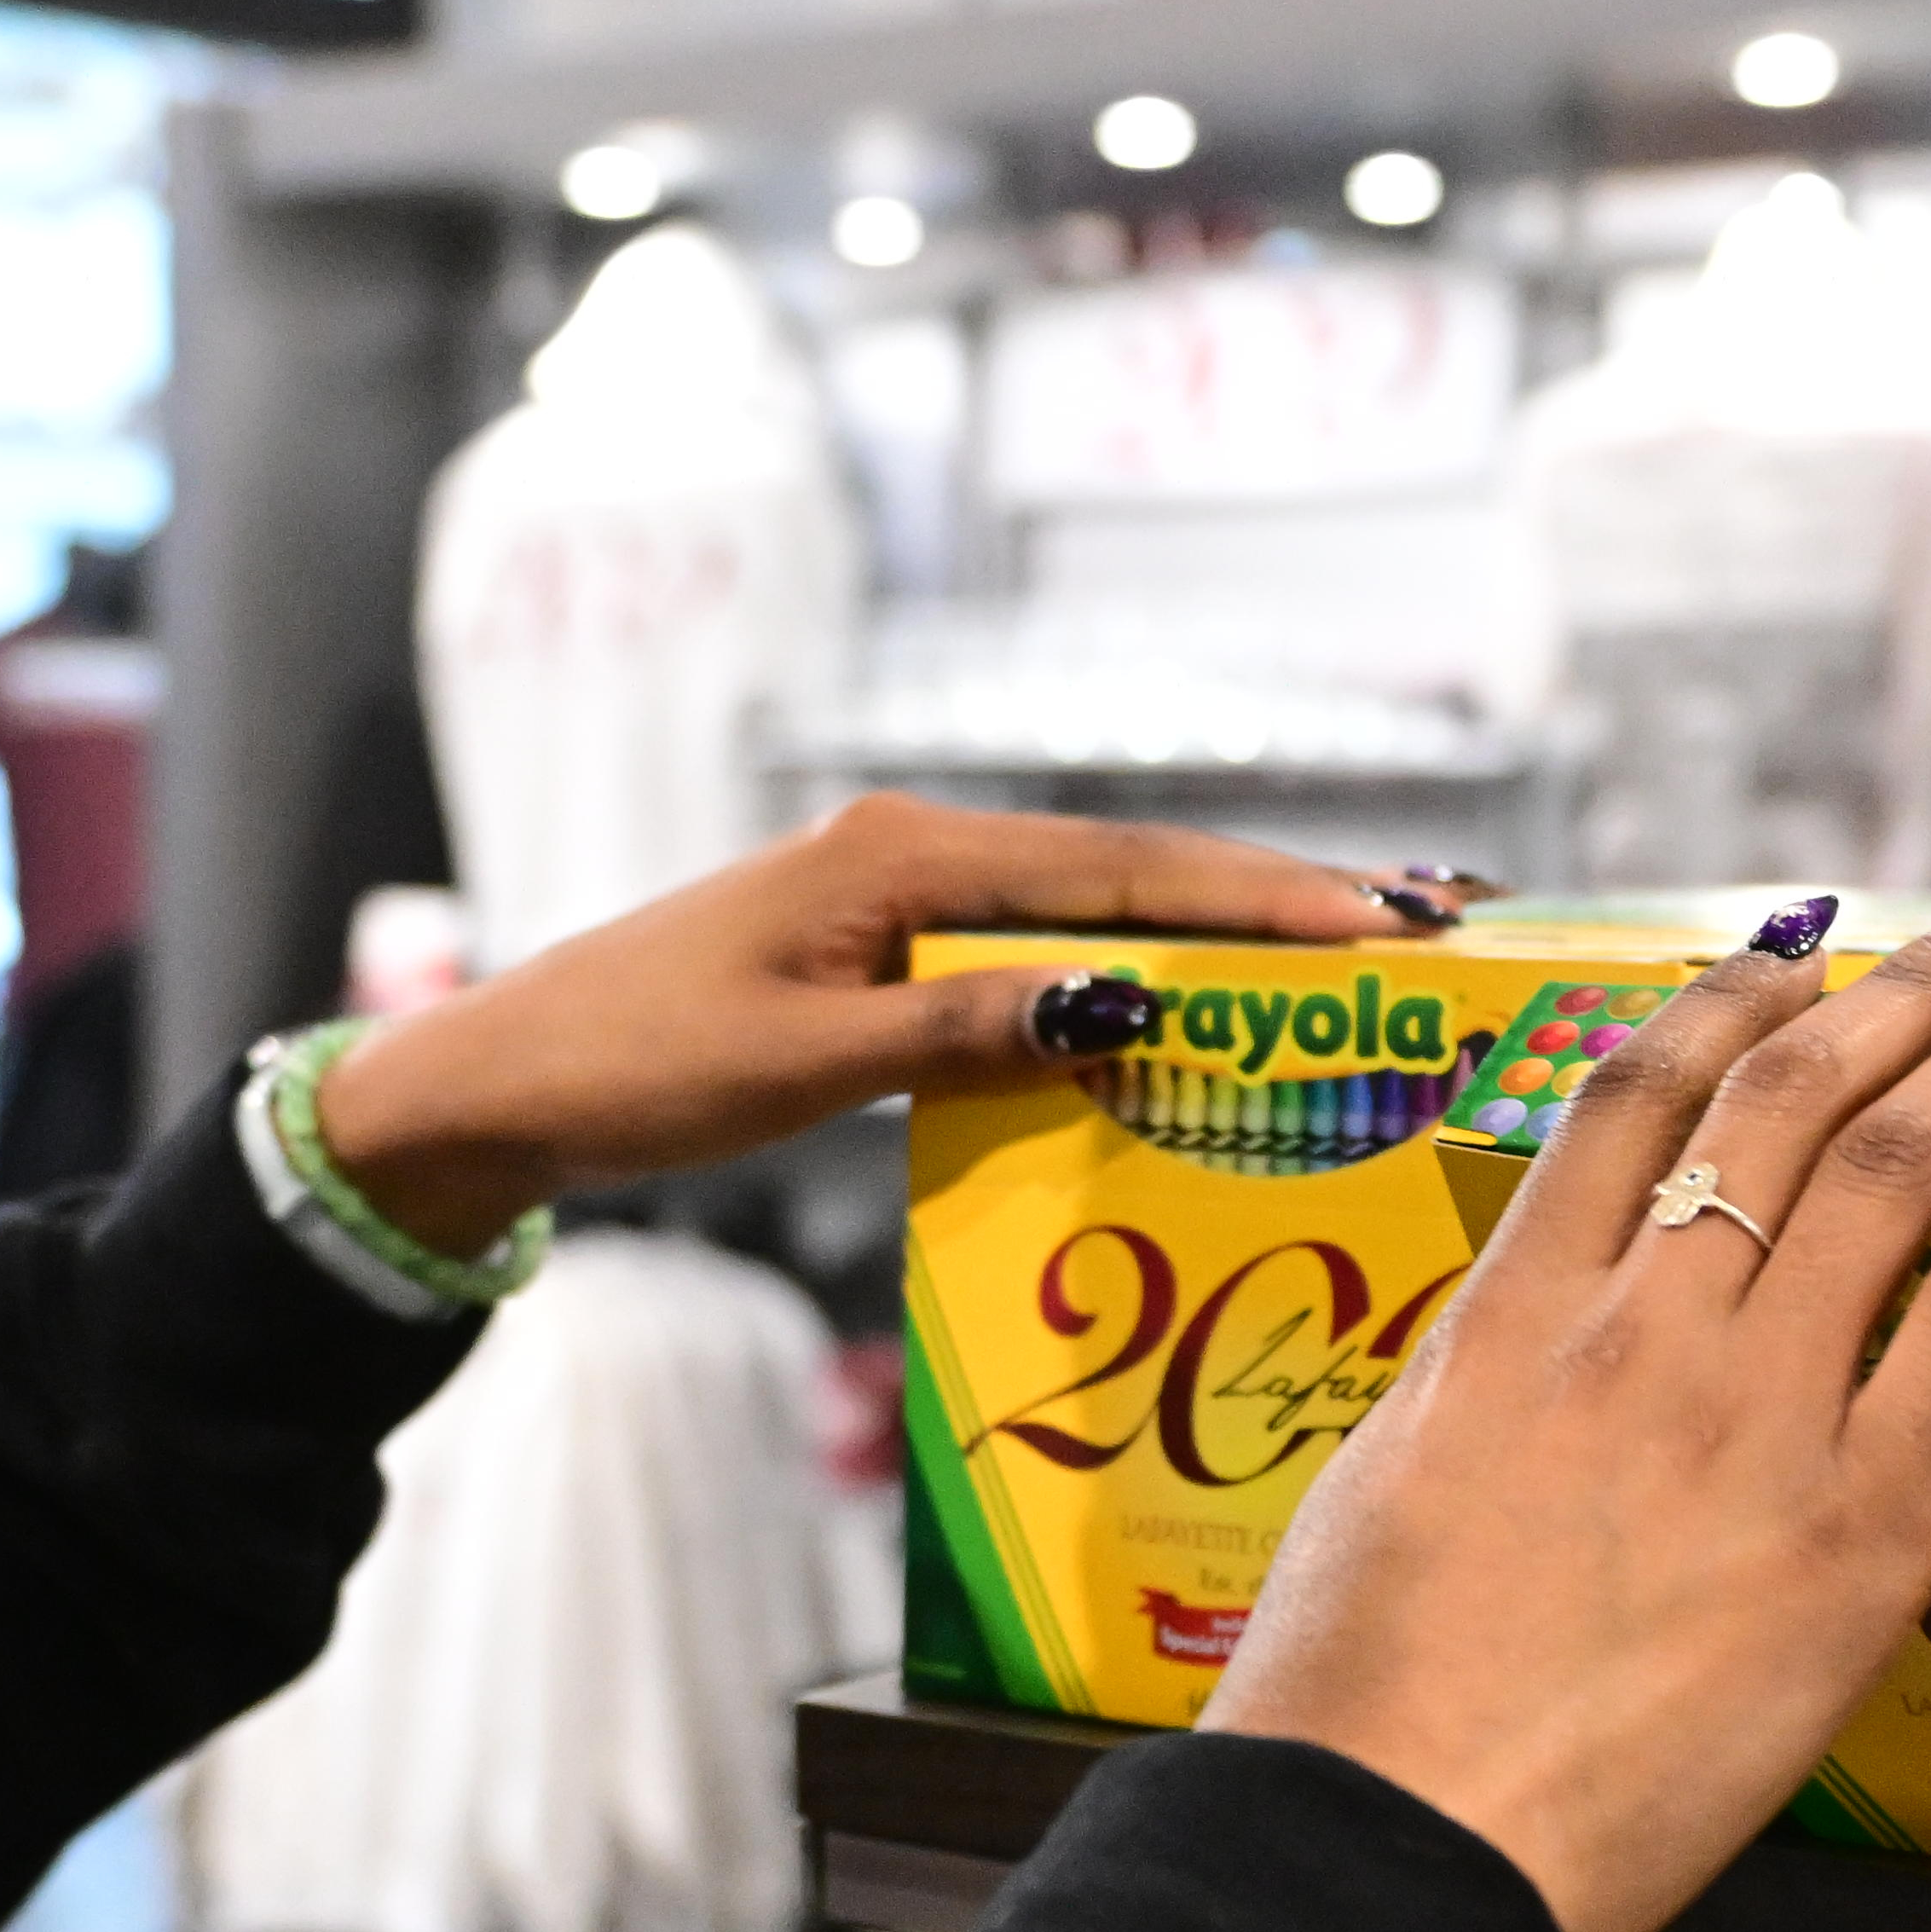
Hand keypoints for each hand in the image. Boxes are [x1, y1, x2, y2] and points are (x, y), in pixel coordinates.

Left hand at [306, 794, 1467, 1251]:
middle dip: (1279, 902)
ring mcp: (903, 895)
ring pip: (1097, 912)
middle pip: (1134, 873)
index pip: (1124, 872)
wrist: (505, 1079)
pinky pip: (1041, 954)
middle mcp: (917, 852)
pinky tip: (1197, 1017)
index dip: (1263, 899)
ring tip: (1353, 962)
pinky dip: (1131, 977)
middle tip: (1425, 926)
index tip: (1385, 924)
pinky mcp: (886, 946)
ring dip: (1218, 939)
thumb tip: (1131, 1001)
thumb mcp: (805, 1058)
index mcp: (906, 856)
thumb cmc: (635, 1064)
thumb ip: (968, 1026)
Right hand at [1205, 886, 1930, 1931]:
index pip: (1631, 1094)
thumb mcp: (1383, 1496)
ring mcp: (1752, 1409)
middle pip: (1788, 1094)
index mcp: (1507, 1320)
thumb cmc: (1361, 1716)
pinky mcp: (1859, 1516)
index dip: (1730, 996)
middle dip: (1901, 988)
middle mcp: (1636, 1327)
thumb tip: (1524, 1365)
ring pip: (1896, 1161)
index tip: (1799, 952)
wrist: (1402, 1844)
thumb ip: (1479, 1400)